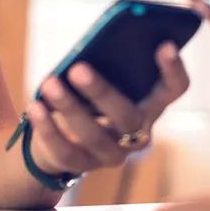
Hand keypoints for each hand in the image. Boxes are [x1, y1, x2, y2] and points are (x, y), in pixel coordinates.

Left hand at [26, 43, 189, 180]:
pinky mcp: (83, 166)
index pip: (173, 89)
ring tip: (49, 83)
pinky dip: (48, 128)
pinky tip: (35, 106)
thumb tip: (90, 47)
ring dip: (69, 108)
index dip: (174, 69)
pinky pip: (66, 152)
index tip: (165, 44)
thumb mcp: (98, 76)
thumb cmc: (86, 95)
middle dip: (102, 92)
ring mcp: (113, 154)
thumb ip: (102, 62)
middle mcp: (138, 133)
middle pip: (128, 116)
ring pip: (94, 135)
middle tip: (78, 68)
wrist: (59, 137)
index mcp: (150, 103)